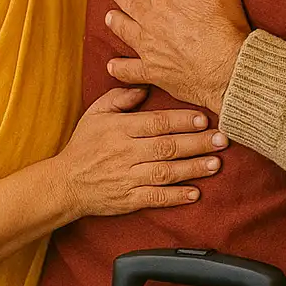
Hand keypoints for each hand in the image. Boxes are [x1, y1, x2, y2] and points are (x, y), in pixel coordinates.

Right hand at [54, 86, 227, 218]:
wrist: (63, 184)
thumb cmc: (83, 146)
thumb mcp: (96, 113)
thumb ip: (121, 97)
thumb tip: (146, 87)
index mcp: (119, 129)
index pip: (156, 123)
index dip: (182, 121)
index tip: (204, 118)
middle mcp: (125, 153)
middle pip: (167, 147)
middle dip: (197, 143)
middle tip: (222, 140)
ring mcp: (127, 177)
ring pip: (165, 172)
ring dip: (193, 168)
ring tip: (216, 164)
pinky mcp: (128, 199)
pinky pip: (154, 198)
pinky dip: (175, 196)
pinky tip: (195, 193)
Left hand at [105, 0, 251, 111]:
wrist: (226, 66)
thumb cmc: (224, 21)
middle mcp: (151, 18)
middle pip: (129, 0)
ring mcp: (149, 45)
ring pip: (125, 30)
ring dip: (116, 21)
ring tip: (110, 16)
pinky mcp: (153, 70)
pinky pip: (129, 69)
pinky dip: (120, 67)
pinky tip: (113, 64)